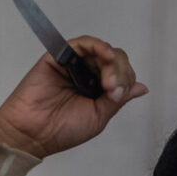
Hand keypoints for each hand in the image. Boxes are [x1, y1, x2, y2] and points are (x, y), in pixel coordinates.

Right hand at [0, 36, 147, 157]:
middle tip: (112, 89)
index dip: (125, 81)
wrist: (34, 132)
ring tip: (108, 79)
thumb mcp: (99, 117)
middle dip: (120, 72)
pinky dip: (96, 45)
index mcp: (100, 92)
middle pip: (116, 61)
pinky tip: (104, 53)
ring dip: (111, 61)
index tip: (116, 95)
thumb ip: (118, 100)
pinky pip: (82, 43)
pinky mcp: (60, 56)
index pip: (123, 76)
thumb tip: (142, 88)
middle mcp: (90, 76)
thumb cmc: (63, 130)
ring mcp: (76, 65)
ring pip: (102, 51)